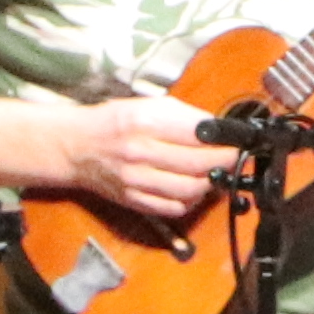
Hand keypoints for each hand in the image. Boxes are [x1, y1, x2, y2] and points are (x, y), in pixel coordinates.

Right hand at [56, 89, 231, 227]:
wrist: (76, 147)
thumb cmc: (114, 122)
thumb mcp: (147, 105)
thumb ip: (183, 116)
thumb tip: (217, 129)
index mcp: (145, 122)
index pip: (199, 134)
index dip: (225, 139)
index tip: (237, 138)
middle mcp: (140, 153)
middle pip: (199, 164)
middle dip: (225, 161)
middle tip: (234, 156)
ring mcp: (137, 181)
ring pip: (190, 190)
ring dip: (210, 182)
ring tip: (215, 172)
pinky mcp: (134, 200)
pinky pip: (173, 208)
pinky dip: (191, 201)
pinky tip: (194, 189)